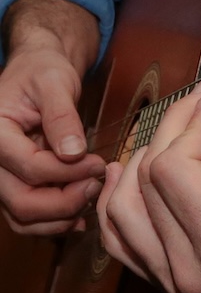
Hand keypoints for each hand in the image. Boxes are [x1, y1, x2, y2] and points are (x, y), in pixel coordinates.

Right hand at [0, 39, 105, 234]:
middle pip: (22, 202)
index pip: (30, 167)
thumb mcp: (55, 83)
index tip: (100, 163)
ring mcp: (2, 176)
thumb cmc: (43, 72)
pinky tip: (82, 212)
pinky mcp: (15, 184)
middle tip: (98, 185)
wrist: (37, 72)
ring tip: (92, 195)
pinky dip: (55, 220)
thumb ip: (62, 116)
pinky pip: (29, 216)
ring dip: (61, 217)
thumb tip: (74, 153)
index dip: (69, 172)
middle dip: (66, 201)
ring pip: (23, 217)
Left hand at [98, 24, 200, 292]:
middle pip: (142, 186)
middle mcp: (188, 271)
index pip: (172, 172)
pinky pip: (122, 244)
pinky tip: (128, 176)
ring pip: (119, 216)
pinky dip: (119, 204)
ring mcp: (175, 284)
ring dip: (136, 165)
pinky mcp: (172, 287)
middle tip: (199, 102)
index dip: (189, 124)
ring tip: (167, 133)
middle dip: (168, 131)